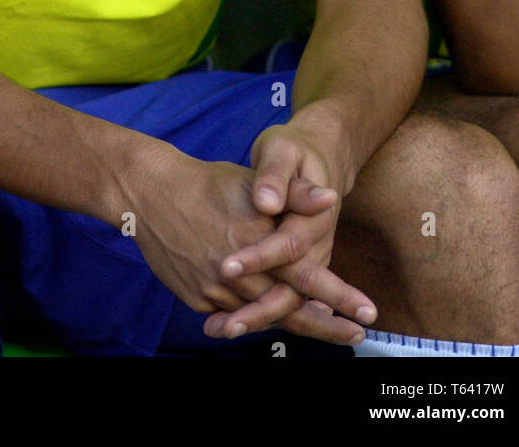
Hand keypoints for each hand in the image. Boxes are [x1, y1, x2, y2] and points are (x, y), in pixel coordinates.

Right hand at [128, 144, 371, 344]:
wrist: (150, 194)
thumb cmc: (208, 183)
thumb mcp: (253, 183)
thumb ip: (294, 194)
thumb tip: (330, 198)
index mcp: (257, 244)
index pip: (308, 277)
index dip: (340, 297)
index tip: (368, 314)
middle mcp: (238, 275)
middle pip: (289, 310)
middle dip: (326, 325)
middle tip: (356, 335)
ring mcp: (215, 291)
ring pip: (261, 316)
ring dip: (292, 321)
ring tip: (323, 326)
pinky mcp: (197, 299)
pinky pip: (233, 316)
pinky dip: (255, 317)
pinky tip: (272, 314)